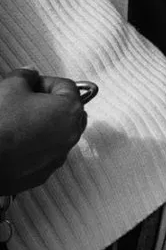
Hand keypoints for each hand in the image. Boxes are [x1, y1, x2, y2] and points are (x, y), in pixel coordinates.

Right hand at [0, 68, 88, 194]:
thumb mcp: (10, 87)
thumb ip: (25, 75)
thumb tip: (30, 75)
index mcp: (70, 110)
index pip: (66, 86)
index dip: (44, 81)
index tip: (27, 85)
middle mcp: (71, 135)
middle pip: (67, 111)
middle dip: (48, 103)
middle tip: (24, 102)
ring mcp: (58, 157)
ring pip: (57, 134)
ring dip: (43, 125)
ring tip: (17, 123)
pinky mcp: (42, 174)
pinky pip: (45, 154)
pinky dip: (35, 146)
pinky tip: (14, 143)